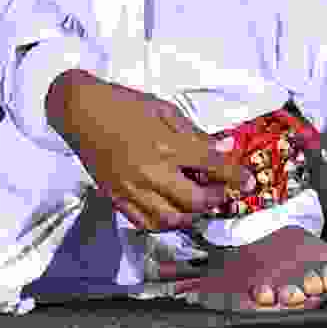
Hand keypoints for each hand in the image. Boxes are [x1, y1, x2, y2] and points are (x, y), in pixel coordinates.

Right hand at [43, 71, 247, 234]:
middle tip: (223, 193)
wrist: (78, 111)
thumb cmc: (122, 104)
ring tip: (198, 204)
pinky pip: (145, 223)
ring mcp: (132, 189)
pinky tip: (172, 212)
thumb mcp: (163, 108)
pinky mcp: (116, 198)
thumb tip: (223, 148)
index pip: (211, 165)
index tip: (248, 181)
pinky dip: (164, 223)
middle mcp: (150, 171)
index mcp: (164, 144)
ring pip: (172, 219)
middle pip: (196, 199)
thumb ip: (194, 132)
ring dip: (192, 215)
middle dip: (217, 199)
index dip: (235, 175)